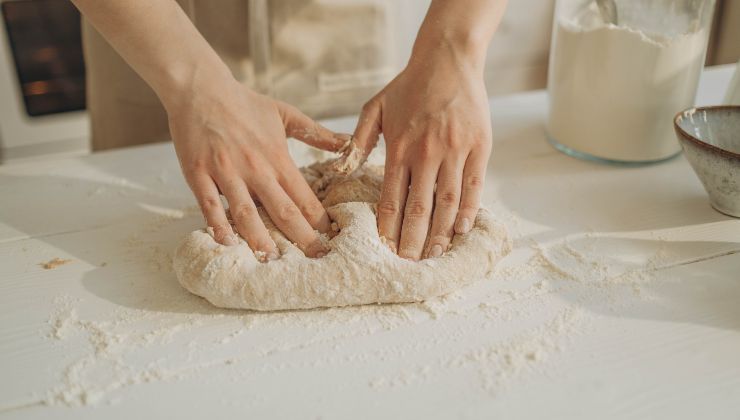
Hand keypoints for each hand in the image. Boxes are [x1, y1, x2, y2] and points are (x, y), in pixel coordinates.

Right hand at [167, 78, 348, 259]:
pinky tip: (227, 243)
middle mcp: (255, 168)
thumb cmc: (244, 102)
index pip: (304, 196)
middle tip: (315, 258)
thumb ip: (317, 133)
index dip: (319, 220)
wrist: (201, 88)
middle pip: (282, 210)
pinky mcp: (199, 173)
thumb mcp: (285, 114)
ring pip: (246, 212)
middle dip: (301, 237)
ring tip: (272, 260)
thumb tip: (348, 143)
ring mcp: (226, 172)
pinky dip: (218, 225)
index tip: (331, 238)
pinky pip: (209, 204)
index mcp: (277, 157)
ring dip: (260, 239)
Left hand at [350, 49, 491, 259]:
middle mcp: (426, 152)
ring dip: (440, 232)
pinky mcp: (479, 146)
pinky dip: (468, 210)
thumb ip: (358, 140)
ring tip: (434, 256)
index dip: (388, 228)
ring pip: (447, 201)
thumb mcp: (374, 107)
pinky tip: (461, 230)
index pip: (391, 198)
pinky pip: (474, 185)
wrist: (448, 58)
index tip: (385, 250)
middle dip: (413, 240)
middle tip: (409, 265)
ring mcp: (455, 150)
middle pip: (419, 207)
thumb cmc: (408, 85)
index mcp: (398, 147)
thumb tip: (342, 169)